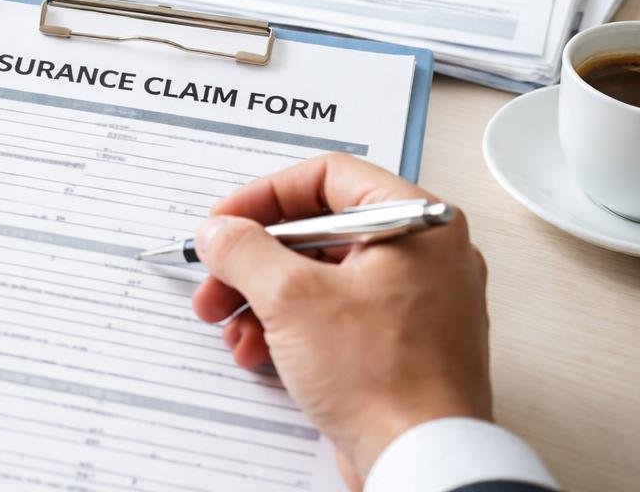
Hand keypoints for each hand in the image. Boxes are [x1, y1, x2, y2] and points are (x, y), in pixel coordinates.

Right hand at [190, 153, 490, 486]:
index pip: (328, 177)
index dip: (265, 195)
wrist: (423, 462)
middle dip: (253, 260)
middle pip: (317, 232)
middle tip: (215, 278)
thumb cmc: (385, 379)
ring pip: (320, 277)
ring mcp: (414, 302)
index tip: (225, 220)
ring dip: (262, 298)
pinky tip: (257, 351)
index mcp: (416, 223)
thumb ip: (244, 249)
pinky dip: (291, 328)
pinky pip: (335, 317)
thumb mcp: (292, 297)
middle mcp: (423, 255)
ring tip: (227, 324)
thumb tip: (220, 230)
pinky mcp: (399, 344)